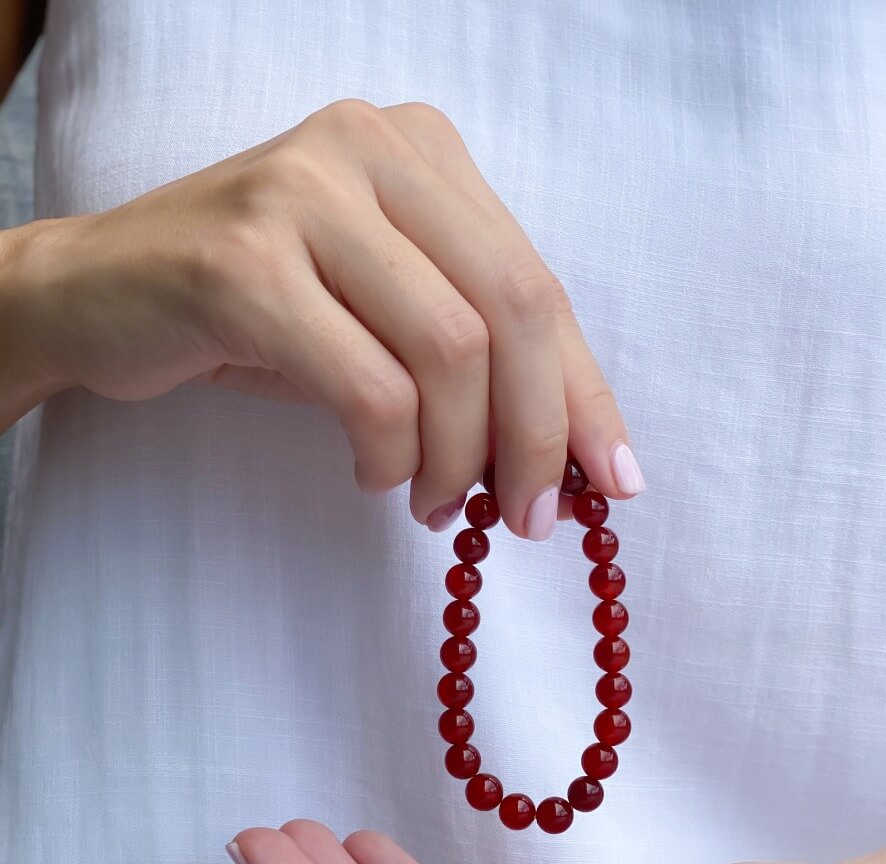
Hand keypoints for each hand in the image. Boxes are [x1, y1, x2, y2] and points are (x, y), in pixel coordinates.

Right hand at [0, 100, 643, 534]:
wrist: (95, 294)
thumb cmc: (254, 314)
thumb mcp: (379, 316)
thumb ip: (471, 358)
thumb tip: (570, 463)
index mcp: (420, 150)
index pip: (538, 283)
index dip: (584, 394)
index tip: (615, 483)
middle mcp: (370, 146)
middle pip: (513, 308)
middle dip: (535, 436)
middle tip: (530, 519)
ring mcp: (303, 193)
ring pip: (450, 350)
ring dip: (457, 458)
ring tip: (435, 505)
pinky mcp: (244, 263)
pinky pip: (368, 387)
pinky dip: (390, 456)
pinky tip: (372, 476)